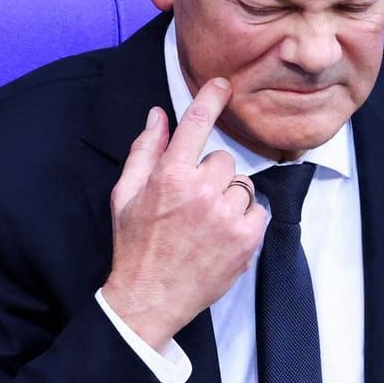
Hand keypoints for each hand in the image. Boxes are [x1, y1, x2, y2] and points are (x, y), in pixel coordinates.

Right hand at [100, 77, 269, 348]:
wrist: (149, 297)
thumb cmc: (135, 246)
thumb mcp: (125, 195)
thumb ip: (145, 151)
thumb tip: (159, 115)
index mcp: (169, 176)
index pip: (196, 124)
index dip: (211, 98)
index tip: (224, 84)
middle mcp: (201, 191)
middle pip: (223, 159)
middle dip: (211, 175)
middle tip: (192, 202)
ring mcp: (226, 216)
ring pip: (242, 185)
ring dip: (228, 198)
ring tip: (206, 223)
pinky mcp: (246, 238)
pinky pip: (257, 209)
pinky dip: (244, 219)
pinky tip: (222, 234)